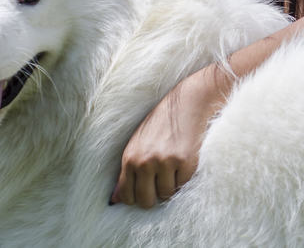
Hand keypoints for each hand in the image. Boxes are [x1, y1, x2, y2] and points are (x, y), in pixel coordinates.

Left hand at [110, 66, 229, 207]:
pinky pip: (183, 185)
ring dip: (171, 186)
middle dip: (154, 198)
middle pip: (146, 201)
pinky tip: (184, 160)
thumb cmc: (162, 124)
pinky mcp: (185, 163)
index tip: (145, 192)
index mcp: (130, 158)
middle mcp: (145, 162)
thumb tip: (115, 200)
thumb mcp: (138, 144)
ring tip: (173, 167)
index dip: (137, 199)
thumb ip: (127, 171)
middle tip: (160, 184)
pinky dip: (184, 177)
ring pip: (167, 194)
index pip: (127, 196)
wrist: (187, 103)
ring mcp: (165, 162)